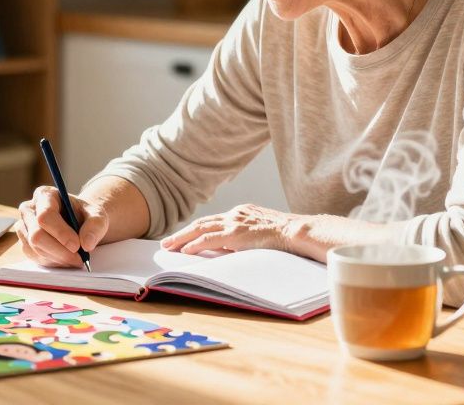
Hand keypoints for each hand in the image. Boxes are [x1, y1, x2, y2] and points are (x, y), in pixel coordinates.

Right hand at [16, 186, 108, 267]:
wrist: (79, 222)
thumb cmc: (85, 215)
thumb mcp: (97, 215)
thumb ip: (95, 226)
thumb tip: (86, 244)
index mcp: (45, 195)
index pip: (45, 216)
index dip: (60, 233)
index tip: (76, 246)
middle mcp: (29, 209)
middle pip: (37, 235)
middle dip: (60, 251)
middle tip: (79, 259)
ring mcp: (24, 227)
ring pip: (34, 249)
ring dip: (57, 258)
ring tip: (75, 259)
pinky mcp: (25, 243)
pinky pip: (34, 257)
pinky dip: (52, 262)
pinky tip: (65, 259)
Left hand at [161, 204, 296, 255]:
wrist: (296, 231)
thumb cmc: (285, 235)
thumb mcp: (261, 231)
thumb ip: (246, 236)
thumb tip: (233, 248)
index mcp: (241, 213)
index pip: (212, 221)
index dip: (196, 230)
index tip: (184, 237)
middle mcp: (234, 215)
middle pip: (202, 223)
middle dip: (182, 233)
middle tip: (167, 242)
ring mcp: (234, 223)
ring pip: (200, 229)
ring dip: (182, 239)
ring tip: (168, 247)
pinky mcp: (235, 234)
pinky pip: (209, 239)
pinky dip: (194, 245)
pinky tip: (184, 251)